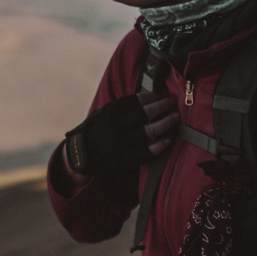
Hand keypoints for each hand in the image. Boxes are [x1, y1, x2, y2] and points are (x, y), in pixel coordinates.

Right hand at [65, 93, 180, 178]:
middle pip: (145, 114)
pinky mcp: (126, 160)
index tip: (160, 95)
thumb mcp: (101, 115)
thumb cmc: (95, 132)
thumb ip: (119, 108)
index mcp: (109, 113)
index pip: (134, 102)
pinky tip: (168, 140)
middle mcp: (116, 127)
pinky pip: (147, 152)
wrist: (81, 156)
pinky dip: (159, 146)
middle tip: (172, 102)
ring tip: (175, 117)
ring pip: (149, 131)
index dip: (150, 97)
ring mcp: (121, 144)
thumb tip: (144, 99)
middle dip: (161, 106)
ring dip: (165, 123)